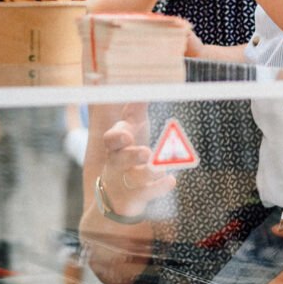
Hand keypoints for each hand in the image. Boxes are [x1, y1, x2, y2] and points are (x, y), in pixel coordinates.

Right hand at [97, 104, 175, 220]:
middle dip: (131, 155)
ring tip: (161, 168)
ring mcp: (125, 183)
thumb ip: (134, 111)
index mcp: (115, 146)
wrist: (116, 197)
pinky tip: (172, 180)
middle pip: (119, 159)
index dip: (117, 137)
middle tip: (146, 152)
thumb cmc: (126, 156)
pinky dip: (159, 187)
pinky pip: (146, 194)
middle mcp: (117, 164)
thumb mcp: (130, 131)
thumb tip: (141, 86)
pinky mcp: (135, 198)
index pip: (111, 140)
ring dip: (148, 172)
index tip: (128, 136)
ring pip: (134, 178)